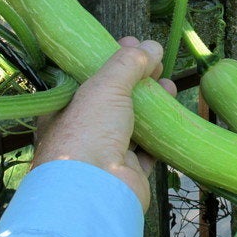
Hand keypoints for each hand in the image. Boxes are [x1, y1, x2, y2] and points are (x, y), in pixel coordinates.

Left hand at [32, 37, 176, 210]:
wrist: (95, 191)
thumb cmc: (88, 131)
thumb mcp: (105, 86)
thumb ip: (128, 63)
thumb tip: (152, 45)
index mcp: (64, 109)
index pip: (88, 77)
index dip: (110, 59)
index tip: (132, 45)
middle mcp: (82, 131)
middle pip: (113, 98)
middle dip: (136, 79)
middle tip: (156, 62)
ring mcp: (105, 153)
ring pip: (132, 122)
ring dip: (151, 103)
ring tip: (168, 84)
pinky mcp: (128, 171)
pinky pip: (147, 148)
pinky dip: (160, 132)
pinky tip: (172, 115)